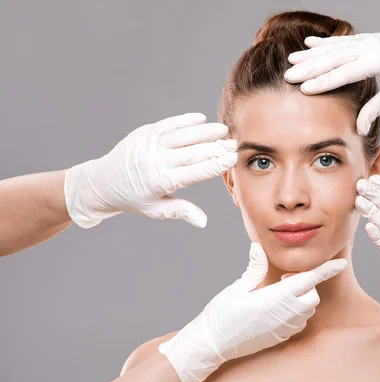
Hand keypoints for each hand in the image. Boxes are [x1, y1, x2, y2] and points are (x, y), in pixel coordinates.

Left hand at [64, 113, 236, 227]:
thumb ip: (181, 211)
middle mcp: (155, 161)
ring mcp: (149, 144)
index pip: (194, 172)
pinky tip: (201, 119)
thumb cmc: (133, 198)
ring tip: (223, 130)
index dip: (215, 165)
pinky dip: (184, 121)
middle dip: (215, 148)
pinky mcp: (144, 133)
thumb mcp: (156, 210)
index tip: (232, 159)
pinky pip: (168, 125)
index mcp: (160, 182)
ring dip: (204, 132)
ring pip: (182, 136)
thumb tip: (203, 222)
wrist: (102, 183)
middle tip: (234, 145)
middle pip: (192, 153)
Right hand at [158, 243, 347, 381]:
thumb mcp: (238, 287)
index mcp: (276, 298)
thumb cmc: (222, 314)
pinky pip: (299, 322)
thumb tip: (259, 247)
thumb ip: (255, 268)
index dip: (326, 270)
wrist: (212, 344)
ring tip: (276, 294)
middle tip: (282, 280)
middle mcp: (285, 315)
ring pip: (308, 309)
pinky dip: (295, 312)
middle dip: (305, 285)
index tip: (340, 263)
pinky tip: (275, 309)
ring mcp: (284, 329)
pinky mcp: (281, 337)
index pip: (309, 280)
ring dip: (300, 298)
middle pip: (312, 295)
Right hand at [284, 29, 379, 134]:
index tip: (304, 88)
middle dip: (309, 67)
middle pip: (333, 58)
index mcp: (378, 62)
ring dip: (311, 54)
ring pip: (334, 47)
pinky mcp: (366, 38)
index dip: (323, 81)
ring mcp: (367, 40)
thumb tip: (359, 130)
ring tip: (291, 60)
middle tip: (288, 75)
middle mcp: (370, 47)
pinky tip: (308, 45)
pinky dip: (323, 43)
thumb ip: (374, 109)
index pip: (345, 73)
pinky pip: (340, 41)